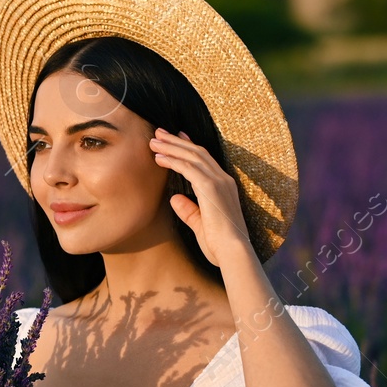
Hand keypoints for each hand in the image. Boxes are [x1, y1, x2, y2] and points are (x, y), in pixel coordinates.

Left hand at [149, 127, 253, 266]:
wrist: (233, 253)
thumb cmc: (219, 245)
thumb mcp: (200, 225)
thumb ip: (188, 210)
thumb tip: (174, 198)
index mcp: (224, 187)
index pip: (205, 160)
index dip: (189, 146)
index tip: (176, 137)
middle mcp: (223, 180)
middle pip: (198, 152)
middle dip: (176, 141)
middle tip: (159, 133)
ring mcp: (219, 182)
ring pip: (192, 156)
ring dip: (171, 147)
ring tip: (153, 141)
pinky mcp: (211, 188)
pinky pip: (189, 168)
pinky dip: (173, 160)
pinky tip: (159, 158)